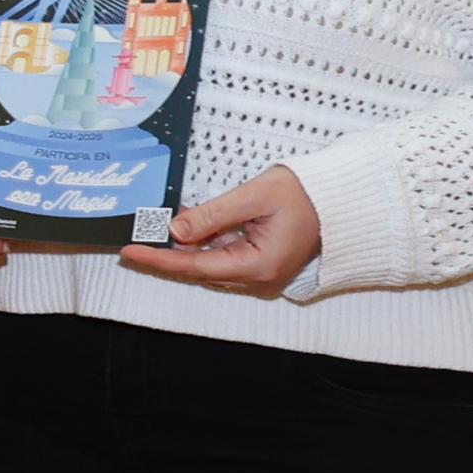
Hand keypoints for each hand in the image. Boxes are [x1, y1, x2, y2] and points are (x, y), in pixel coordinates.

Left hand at [119, 165, 320, 295]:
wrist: (342, 199)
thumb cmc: (305, 193)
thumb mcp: (253, 197)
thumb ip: (212, 215)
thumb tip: (174, 231)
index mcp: (258, 266)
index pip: (195, 266)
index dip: (159, 259)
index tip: (129, 252)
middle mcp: (260, 279)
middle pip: (200, 271)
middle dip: (167, 255)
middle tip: (134, 240)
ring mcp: (264, 277)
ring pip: (211, 267)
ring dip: (186, 250)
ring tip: (157, 232)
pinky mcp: (264, 268)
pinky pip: (225, 261)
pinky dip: (205, 248)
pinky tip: (190, 231)